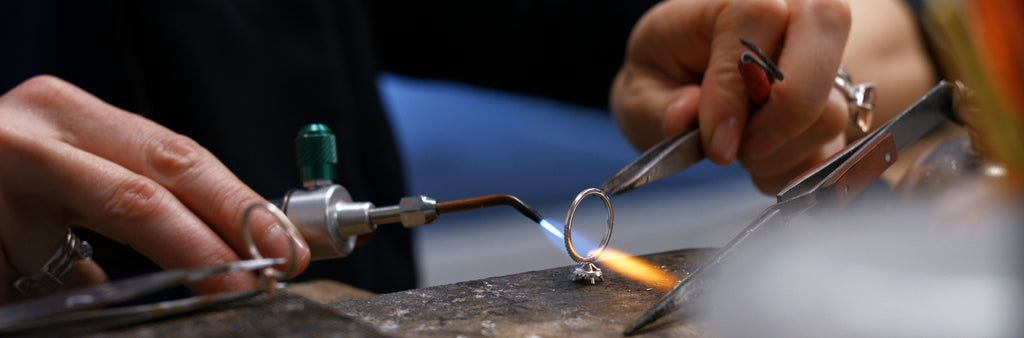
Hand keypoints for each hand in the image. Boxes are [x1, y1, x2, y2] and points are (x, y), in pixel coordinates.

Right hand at [0, 76, 309, 301]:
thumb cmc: (19, 179)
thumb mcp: (84, 168)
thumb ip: (148, 191)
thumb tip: (243, 238)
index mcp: (67, 114)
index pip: (176, 157)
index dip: (238, 204)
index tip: (285, 245)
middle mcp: (24, 140)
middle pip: (141, 196)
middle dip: (209, 246)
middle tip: (255, 282)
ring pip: (81, 259)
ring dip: (125, 284)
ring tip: (168, 293)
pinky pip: (34, 290)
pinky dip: (69, 301)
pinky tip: (78, 295)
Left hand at [611, 0, 852, 192]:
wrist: (688, 87)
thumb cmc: (665, 79)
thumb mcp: (638, 93)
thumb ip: (658, 108)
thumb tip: (688, 116)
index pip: (757, 17)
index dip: (737, 88)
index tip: (716, 141)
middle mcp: (789, 10)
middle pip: (827, 25)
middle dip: (785, 110)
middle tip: (744, 149)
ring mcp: (822, 52)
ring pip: (833, 101)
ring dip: (782, 150)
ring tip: (741, 151)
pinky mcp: (840, 100)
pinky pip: (836, 145)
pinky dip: (796, 168)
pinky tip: (763, 162)